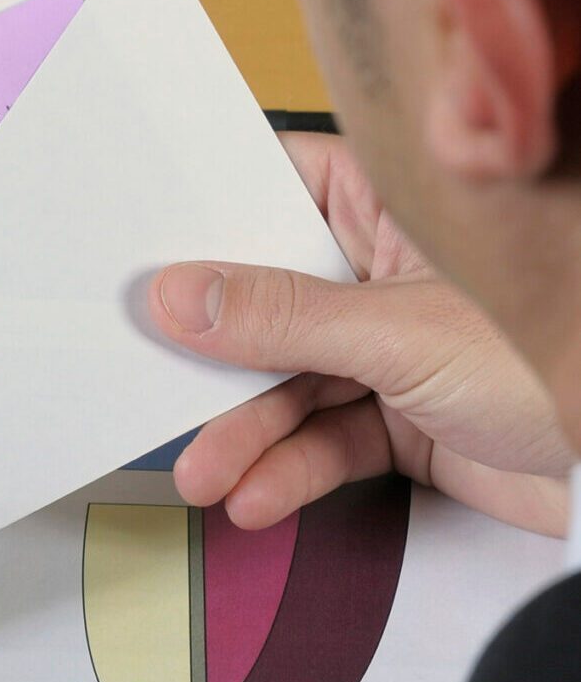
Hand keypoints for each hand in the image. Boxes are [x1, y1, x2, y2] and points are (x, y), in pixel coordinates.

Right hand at [147, 133, 570, 535]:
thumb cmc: (563, 361)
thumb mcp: (403, 333)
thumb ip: (285, 318)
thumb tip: (180, 295)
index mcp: (404, 211)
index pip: (286, 186)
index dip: (212, 217)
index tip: (142, 252)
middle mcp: (392, 273)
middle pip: (272, 299)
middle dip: (217, 355)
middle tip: (152, 380)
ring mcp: (396, 349)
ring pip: (291, 382)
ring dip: (245, 433)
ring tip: (207, 475)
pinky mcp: (405, 421)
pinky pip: (325, 439)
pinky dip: (291, 471)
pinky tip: (259, 495)